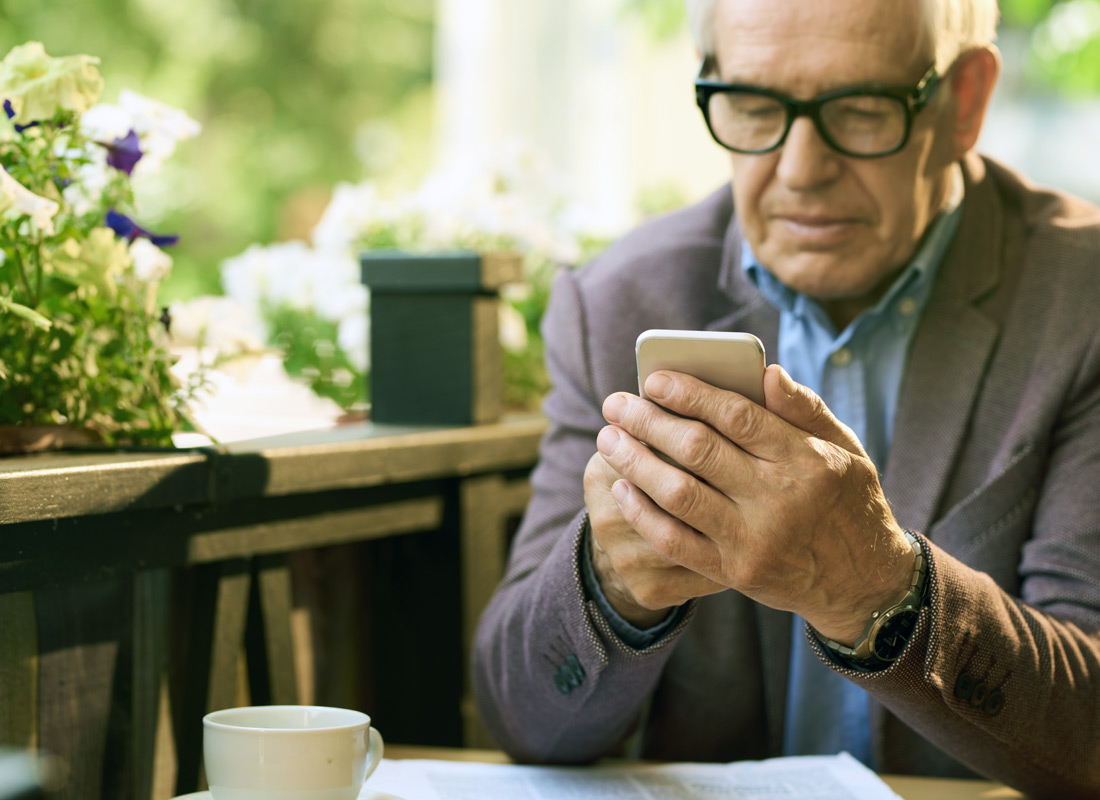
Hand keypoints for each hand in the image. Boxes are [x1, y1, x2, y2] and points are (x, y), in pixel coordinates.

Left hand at [595, 364, 913, 644]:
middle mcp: (778, 499)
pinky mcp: (734, 572)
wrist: (864, 584)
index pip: (736, 415)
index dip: (689, 393)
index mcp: (806, 459)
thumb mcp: (846, 449)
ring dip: (635, 462)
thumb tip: (765, 371)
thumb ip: (805, 408)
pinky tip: (622, 488)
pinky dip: (642, 512)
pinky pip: (675, 541)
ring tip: (608, 439)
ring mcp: (754, 539)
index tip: (653, 379)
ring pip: (678, 493)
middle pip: (697, 450)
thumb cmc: (848, 501)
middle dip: (648, 422)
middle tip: (615, 404)